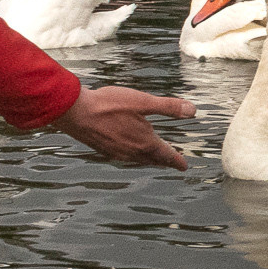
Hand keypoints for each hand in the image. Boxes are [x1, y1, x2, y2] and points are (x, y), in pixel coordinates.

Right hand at [52, 86, 196, 169]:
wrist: (75, 112)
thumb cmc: (108, 105)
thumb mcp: (143, 102)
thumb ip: (168, 107)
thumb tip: (192, 111)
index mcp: (144, 142)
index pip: (166, 155)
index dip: (177, 160)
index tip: (184, 167)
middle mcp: (131, 152)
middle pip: (153, 160)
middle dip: (164, 161)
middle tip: (172, 164)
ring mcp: (116, 152)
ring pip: (138, 160)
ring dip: (149, 160)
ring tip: (154, 159)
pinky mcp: (104, 149)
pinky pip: (125, 157)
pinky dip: (134, 156)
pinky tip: (129, 151)